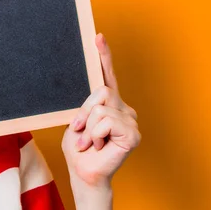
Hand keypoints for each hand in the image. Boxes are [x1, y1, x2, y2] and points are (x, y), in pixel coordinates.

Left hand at [61, 33, 140, 189]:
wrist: (83, 172)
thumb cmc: (78, 148)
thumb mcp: (77, 121)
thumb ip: (86, 106)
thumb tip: (94, 96)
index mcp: (108, 103)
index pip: (107, 76)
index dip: (103, 56)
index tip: (97, 37)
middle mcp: (123, 108)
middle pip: (101, 91)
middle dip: (84, 112)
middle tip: (81, 132)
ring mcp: (130, 120)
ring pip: (101, 108)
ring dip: (88, 127)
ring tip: (89, 142)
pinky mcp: (133, 133)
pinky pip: (107, 121)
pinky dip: (95, 134)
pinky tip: (99, 146)